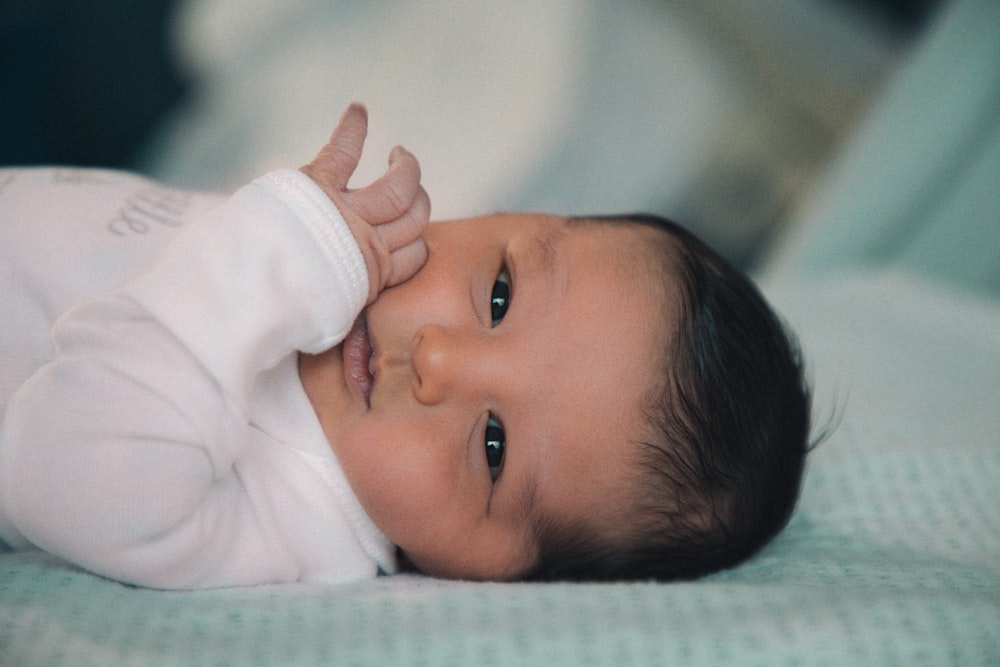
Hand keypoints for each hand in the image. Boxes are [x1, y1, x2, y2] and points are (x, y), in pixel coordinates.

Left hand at [301, 104, 429, 304]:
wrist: (250, 293)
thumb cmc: (285, 312)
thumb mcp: (329, 320)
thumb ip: (347, 304)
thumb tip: (350, 309)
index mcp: (372, 276)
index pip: (415, 256)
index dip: (415, 245)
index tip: (407, 238)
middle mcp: (368, 241)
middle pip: (416, 217)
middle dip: (420, 202)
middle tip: (411, 188)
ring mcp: (346, 210)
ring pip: (399, 185)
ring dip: (405, 167)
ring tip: (400, 156)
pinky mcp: (318, 184)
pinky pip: (343, 150)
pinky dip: (352, 129)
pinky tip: (359, 110)